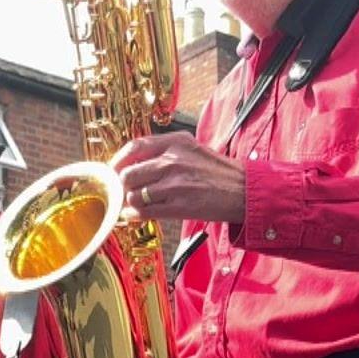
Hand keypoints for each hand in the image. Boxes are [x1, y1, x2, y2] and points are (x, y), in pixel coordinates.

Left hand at [108, 132, 245, 224]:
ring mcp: (175, 184)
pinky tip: (135, 214)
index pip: (135, 147)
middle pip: (129, 173)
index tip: (113, 169)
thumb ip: (164, 151)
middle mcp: (173, 160)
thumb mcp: (191, 149)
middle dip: (122, 185)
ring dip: (129, 202)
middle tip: (124, 191)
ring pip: (134, 194)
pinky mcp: (179, 205)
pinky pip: (144, 211)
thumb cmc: (218, 171)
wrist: (244, 190)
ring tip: (133, 203)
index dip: (118, 160)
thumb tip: (133, 163)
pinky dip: (134, 214)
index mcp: (176, 142)